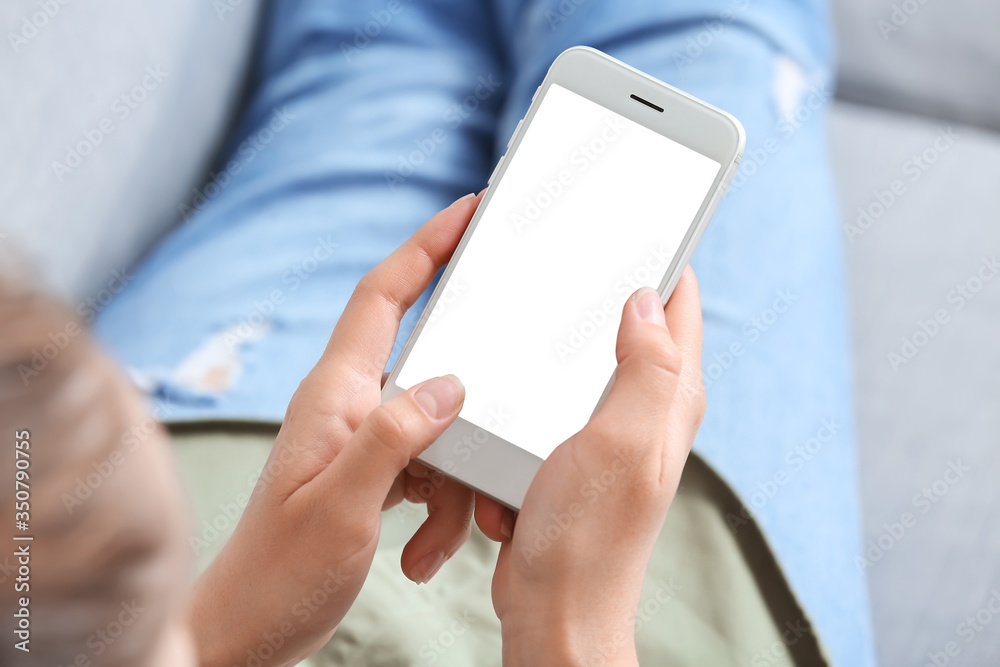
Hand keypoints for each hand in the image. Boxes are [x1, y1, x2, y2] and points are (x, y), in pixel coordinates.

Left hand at [187, 193, 483, 666]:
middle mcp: (349, 406)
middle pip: (428, 364)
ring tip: (434, 545)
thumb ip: (394, 437)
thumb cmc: (282, 571)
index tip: (467, 211)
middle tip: (501, 410)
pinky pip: (431, 467)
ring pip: (438, 428)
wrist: (253, 628)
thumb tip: (450, 384)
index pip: (382, 296)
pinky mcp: (373, 474)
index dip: (425, 246)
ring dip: (453, 485)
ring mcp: (362, 441)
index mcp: (334, 394)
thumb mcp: (344, 505)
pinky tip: (425, 551)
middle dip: (468, 399)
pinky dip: (442, 507)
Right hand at [476, 268, 705, 666]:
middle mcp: (648, 408)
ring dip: (559, 339)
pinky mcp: (575, 450)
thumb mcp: (621, 442)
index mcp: (670, 397)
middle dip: (601, 286)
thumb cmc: (587, 536)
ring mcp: (611, 429)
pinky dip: (532, 382)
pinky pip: (553, 395)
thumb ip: (644, 369)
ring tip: (530, 307)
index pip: (678, 304)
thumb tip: (645, 300)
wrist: (554, 607)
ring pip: (588, 357)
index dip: (660, 255)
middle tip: (564, 250)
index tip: (629, 214)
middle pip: (634, 322)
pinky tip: (508, 375)